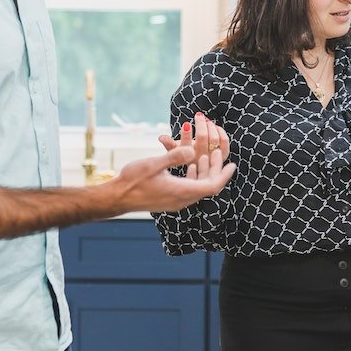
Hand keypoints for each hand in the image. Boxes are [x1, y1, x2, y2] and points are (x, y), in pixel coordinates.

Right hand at [104, 115, 234, 212]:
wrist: (117, 197)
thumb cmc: (133, 180)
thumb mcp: (154, 164)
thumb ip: (175, 156)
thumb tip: (192, 149)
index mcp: (183, 192)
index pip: (213, 186)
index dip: (224, 174)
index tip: (232, 164)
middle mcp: (182, 199)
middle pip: (207, 186)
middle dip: (215, 169)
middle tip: (218, 153)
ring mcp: (176, 201)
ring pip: (198, 186)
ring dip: (204, 171)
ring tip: (206, 154)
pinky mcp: (169, 200)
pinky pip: (189, 188)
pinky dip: (193, 176)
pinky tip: (190, 164)